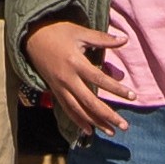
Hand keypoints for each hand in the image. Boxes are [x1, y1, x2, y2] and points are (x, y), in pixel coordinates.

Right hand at [26, 15, 126, 138]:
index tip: (133, 96)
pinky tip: (89, 131)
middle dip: (108, 115)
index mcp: (75, 62)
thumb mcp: (80, 32)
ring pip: (78, 110)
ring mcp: (59, 87)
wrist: (31, 38)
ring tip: (111, 131)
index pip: (99, 79)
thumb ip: (102, 39)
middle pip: (90, 101)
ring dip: (95, 122)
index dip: (116, 89)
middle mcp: (67, 79)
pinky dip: (78, 121)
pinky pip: (67, 109)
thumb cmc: (58, 32)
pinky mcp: (54, 91)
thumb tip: (125, 39)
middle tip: (124, 126)